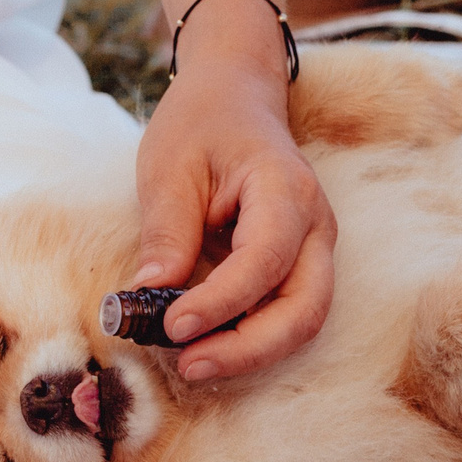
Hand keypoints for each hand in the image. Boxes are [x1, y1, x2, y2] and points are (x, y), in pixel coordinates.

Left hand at [132, 23, 335, 382]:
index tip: (171, 327)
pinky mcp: (299, 266)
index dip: (222, 302)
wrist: (236, 96)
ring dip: (251, 352)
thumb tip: (146, 299)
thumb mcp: (169, 167)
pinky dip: (251, 339)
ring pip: (303, 321)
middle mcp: (315, 226)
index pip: (265, 259)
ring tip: (192, 363)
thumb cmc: (202, 123)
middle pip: (304, 308)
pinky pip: (287, 315)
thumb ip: (166, 233)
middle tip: (188, 365)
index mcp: (285, 189)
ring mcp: (314, 249)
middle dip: (249, 348)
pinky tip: (207, 347)